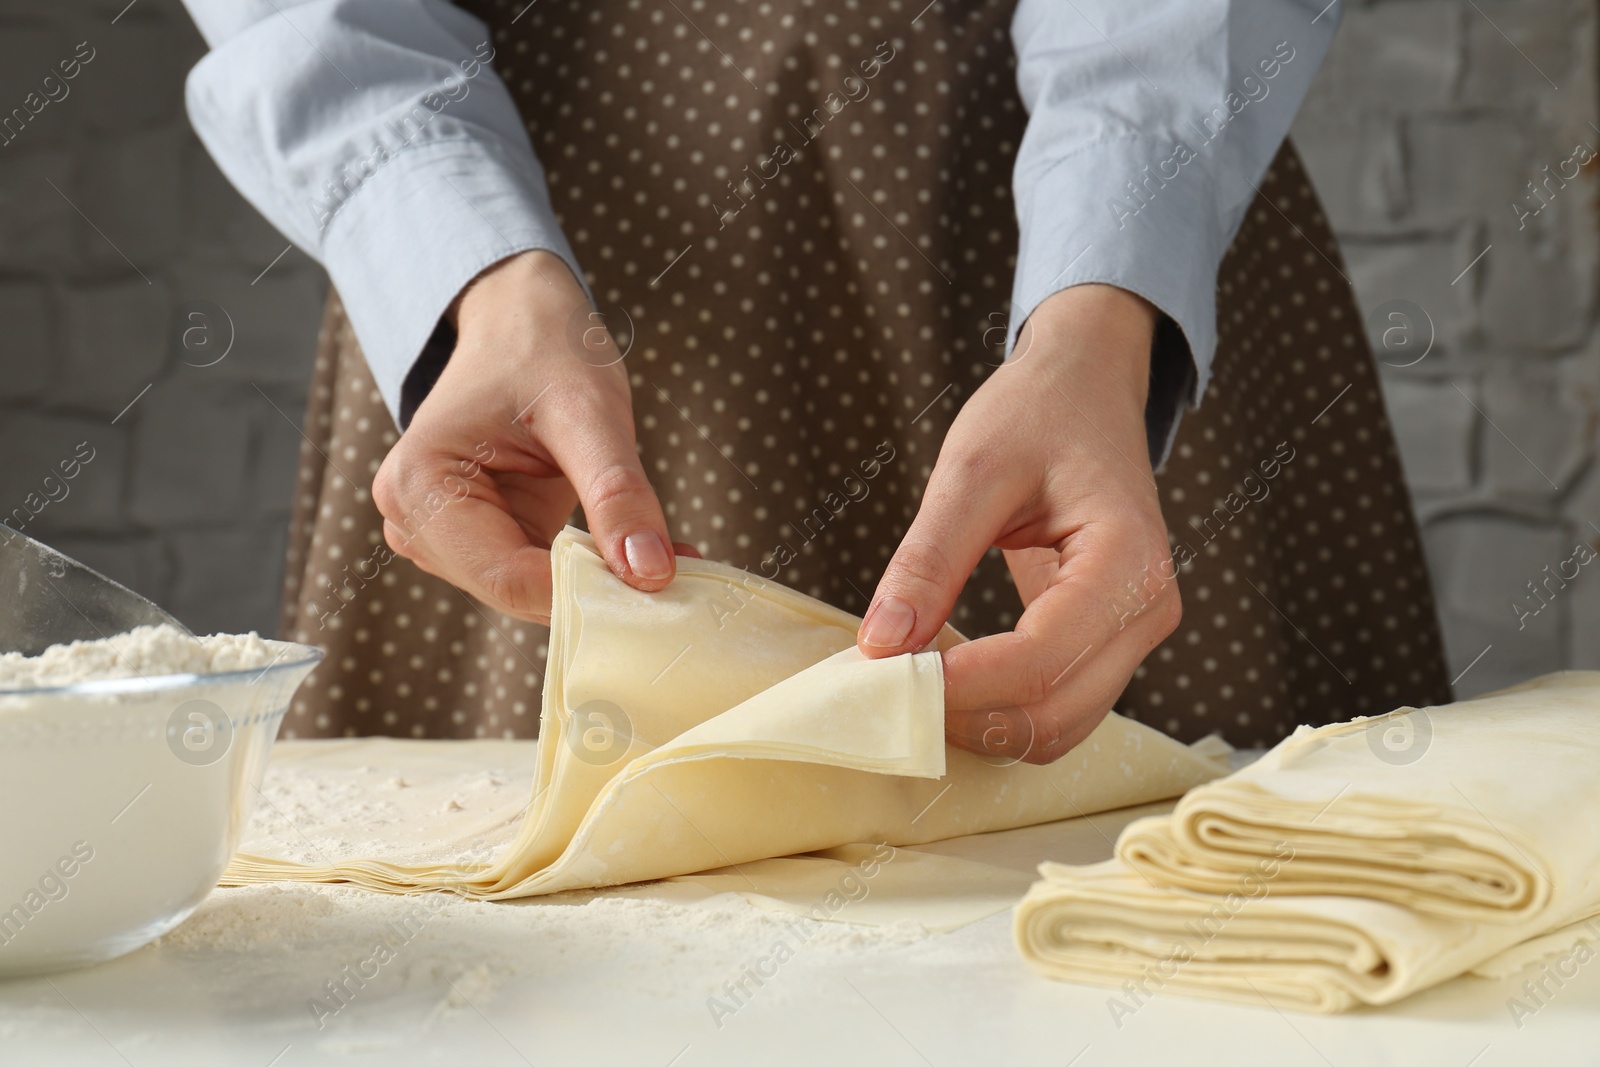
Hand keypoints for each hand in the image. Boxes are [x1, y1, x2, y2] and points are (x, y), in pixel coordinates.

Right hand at [372, 250, 688, 623]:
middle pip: (514, 591)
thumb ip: (618, 493)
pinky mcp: (478, 540)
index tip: (660, 588)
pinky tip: (633, 547)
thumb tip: (651, 573)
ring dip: (596, 580)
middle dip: (594, 586)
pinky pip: (538, 576)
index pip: (504, 576)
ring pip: (529, 591)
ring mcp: (443, 535)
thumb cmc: (545, 349)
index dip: (583, 591)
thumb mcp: (590, 413)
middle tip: (678, 570)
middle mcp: (415, 520)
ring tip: (664, 552)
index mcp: (420, 485)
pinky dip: (590, 569)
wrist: (523, 321)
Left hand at [855, 284, 1180, 763]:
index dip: (960, 684)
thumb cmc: (1037, 414)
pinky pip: (1057, 709)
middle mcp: (1149, 611)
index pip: (1040, 660)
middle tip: (883, 687)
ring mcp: (1136, 635)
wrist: (1087, 390)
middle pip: (1052, 714)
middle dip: (964, 714)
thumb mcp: (969, 470)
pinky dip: (998, 711)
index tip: (885, 675)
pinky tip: (945, 676)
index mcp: (1128, 561)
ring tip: (909, 681)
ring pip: (1056, 729)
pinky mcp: (1110, 646)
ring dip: (979, 723)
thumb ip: (927, 560)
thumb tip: (881, 645)